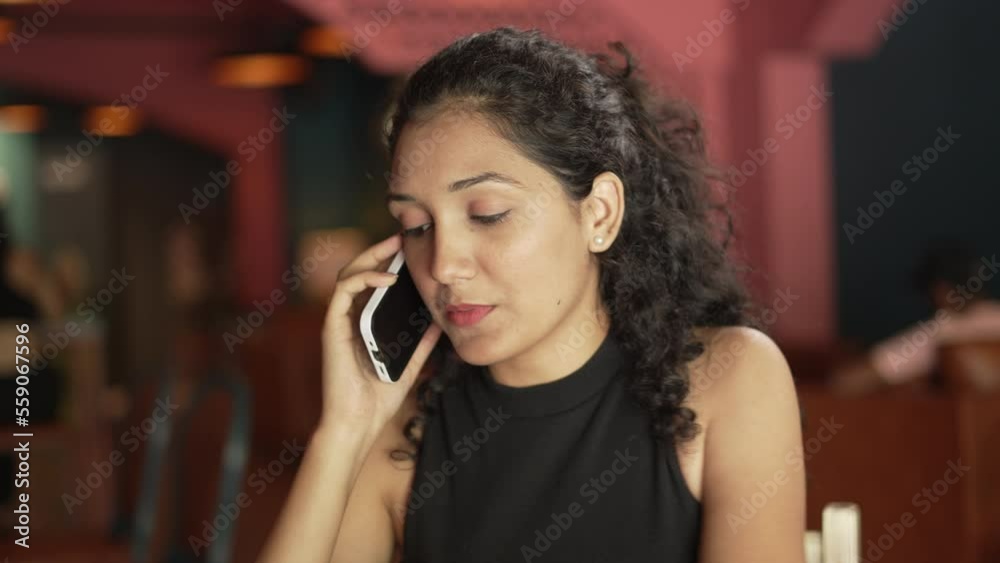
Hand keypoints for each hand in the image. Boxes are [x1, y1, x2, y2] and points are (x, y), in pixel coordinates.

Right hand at [319, 232, 442, 439]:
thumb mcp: (410, 364)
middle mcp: (349, 318)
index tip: (412, 250)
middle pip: (360, 272)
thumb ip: (422, 343)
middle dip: (380, 251)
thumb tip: (441, 322)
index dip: (389, 264)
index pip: (373, 284)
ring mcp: (339, 321)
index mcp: (364, 324)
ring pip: (348, 274)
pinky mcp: (332, 327)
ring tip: (395, 247)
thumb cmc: (378, 399)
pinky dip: (364, 279)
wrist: (358, 423)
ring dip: (371, 256)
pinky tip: (387, 278)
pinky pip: (343, 292)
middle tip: (404, 237)